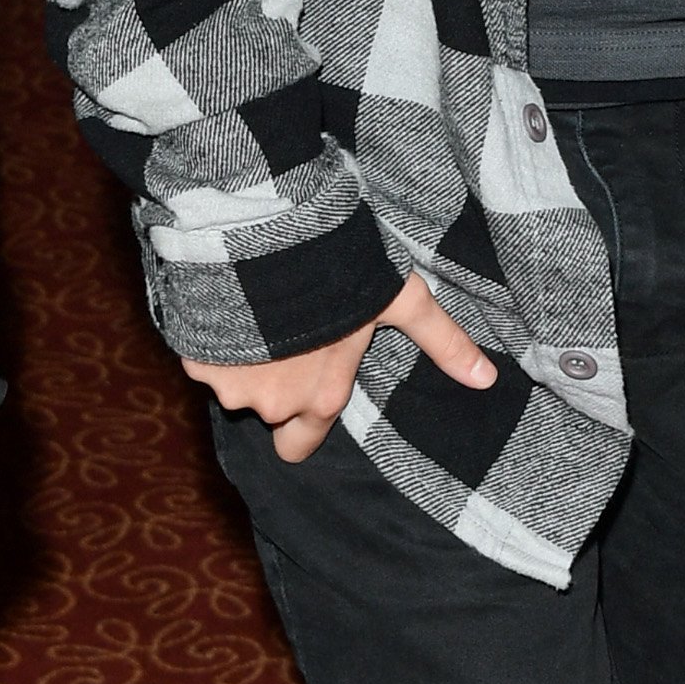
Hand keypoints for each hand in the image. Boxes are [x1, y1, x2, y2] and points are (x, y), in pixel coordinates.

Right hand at [183, 269, 494, 463]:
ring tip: (264, 307)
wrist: (267, 236)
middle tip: (292, 329)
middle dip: (276, 377)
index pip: (299, 447)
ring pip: (236, 380)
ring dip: (246, 354)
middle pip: (270, 407)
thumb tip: (488, 378)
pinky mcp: (196, 358)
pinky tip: (234, 299)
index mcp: (321, 397)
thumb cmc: (339, 270)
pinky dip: (217, 335)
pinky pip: (205, 355)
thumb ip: (442, 340)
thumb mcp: (397, 299)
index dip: (303, 423)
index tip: (307, 386)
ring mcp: (230, 383)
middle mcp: (274, 403)